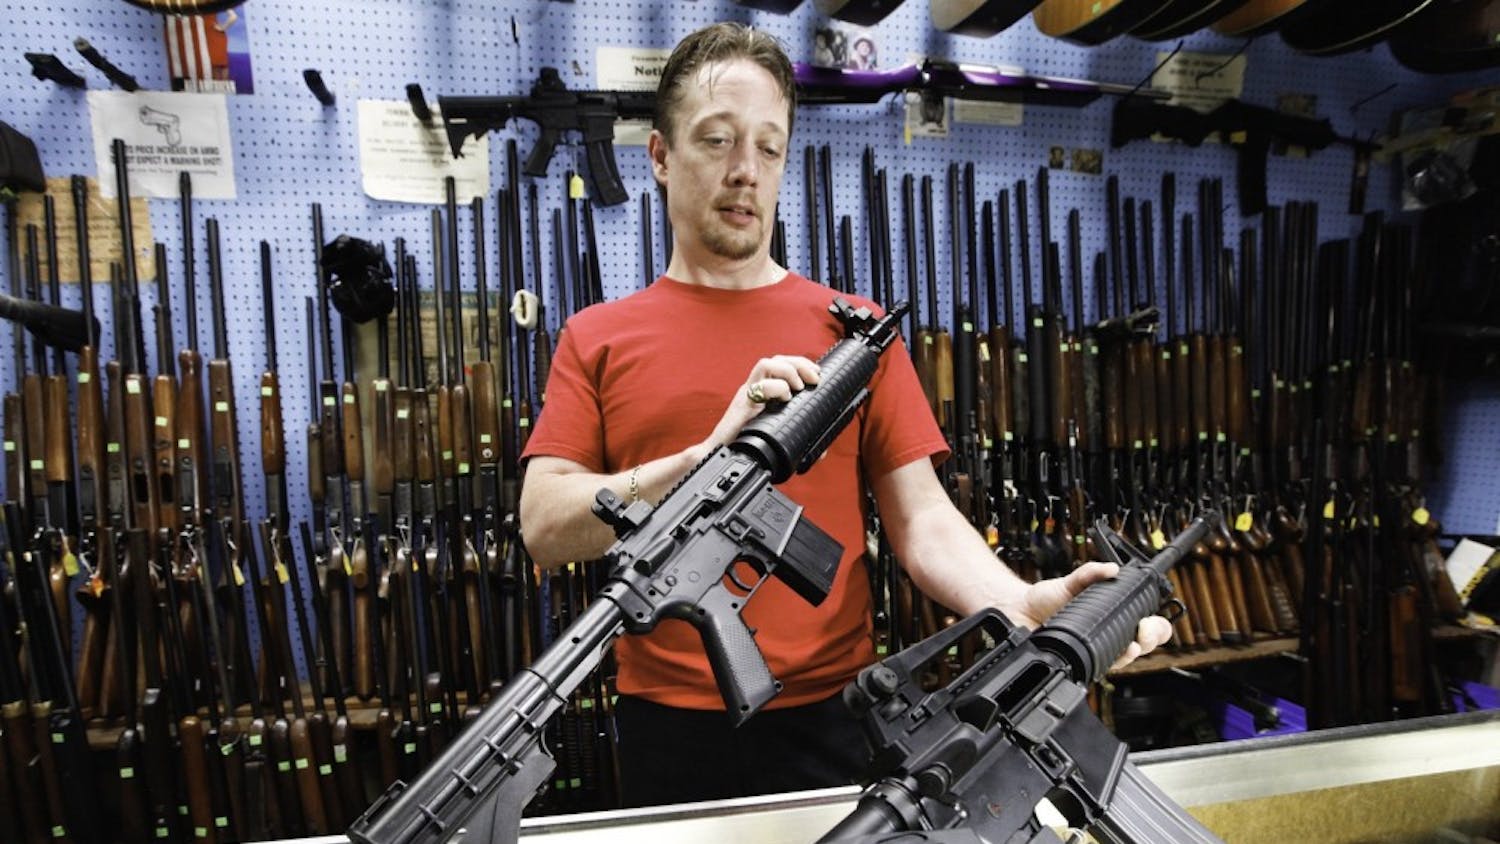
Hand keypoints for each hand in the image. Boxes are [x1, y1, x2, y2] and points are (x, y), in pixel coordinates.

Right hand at [701, 355, 820, 449]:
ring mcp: (747, 394)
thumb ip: (799, 441)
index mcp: (765, 393)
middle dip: (799, 363)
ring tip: (798, 387)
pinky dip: (776, 386)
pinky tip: (784, 398)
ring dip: (787, 370)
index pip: (783, 365)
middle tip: (814, 378)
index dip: (802, 365)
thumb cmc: (747, 448)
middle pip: (777, 359)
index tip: (817, 375)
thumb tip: (822, 452)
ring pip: (766, 364)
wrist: (723, 458)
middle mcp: (755, 388)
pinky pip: (758, 385)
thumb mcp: (778, 440)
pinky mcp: (741, 404)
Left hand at [998, 561, 1173, 670]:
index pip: (1149, 624)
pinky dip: (1107, 662)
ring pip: (1127, 659)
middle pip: (1145, 644)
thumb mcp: (1071, 581)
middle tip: (1141, 632)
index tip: (1147, 621)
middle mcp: (1111, 634)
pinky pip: (1101, 667)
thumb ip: (1090, 572)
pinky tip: (1105, 655)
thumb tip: (1111, 569)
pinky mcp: (1082, 663)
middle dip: (1150, 639)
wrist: (1021, 612)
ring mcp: (1098, 651)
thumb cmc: (1048, 598)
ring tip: (1128, 646)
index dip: (1156, 626)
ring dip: (1131, 653)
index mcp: (1115, 615)